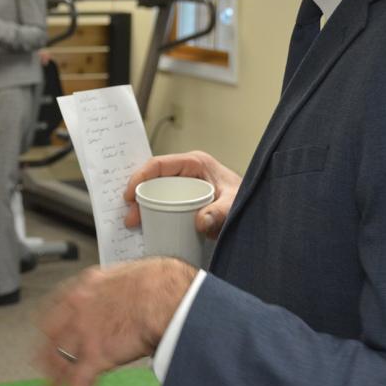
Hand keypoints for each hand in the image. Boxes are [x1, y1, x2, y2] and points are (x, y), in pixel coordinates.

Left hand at [36, 259, 196, 385]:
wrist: (162, 294)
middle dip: (45, 353)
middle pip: (52, 336)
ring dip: (56, 380)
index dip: (49, 323)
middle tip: (43, 364)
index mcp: (85, 286)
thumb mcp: (124, 275)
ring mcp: (83, 335)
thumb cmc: (155, 281)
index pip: (56, 306)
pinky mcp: (96, 357)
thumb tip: (121, 298)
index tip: (46, 331)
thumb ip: (112, 290)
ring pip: (61, 362)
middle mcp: (77, 309)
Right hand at [124, 151, 240, 239]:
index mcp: (195, 163)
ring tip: (134, 223)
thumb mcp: (233, 205)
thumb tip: (200, 221)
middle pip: (153, 178)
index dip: (140, 177)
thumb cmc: (246, 198)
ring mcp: (184, 183)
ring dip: (142, 205)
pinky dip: (151, 210)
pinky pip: (163, 200)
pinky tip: (145, 223)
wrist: (255, 207)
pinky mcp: (184, 196)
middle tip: (130, 216)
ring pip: (155, 190)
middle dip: (137, 195)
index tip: (129, 194)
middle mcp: (186, 170)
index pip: (159, 164)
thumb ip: (219, 213)